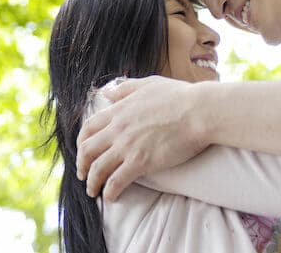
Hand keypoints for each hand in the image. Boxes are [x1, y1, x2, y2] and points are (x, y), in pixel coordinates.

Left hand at [76, 75, 208, 200]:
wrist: (199, 111)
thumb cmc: (180, 96)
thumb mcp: (149, 84)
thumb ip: (126, 88)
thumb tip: (108, 92)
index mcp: (119, 110)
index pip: (89, 127)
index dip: (82, 142)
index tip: (83, 151)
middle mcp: (118, 128)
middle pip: (87, 150)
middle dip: (82, 165)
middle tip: (83, 175)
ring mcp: (127, 146)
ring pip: (97, 168)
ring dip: (92, 182)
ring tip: (94, 191)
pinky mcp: (140, 162)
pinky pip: (116, 181)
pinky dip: (109, 191)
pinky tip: (111, 197)